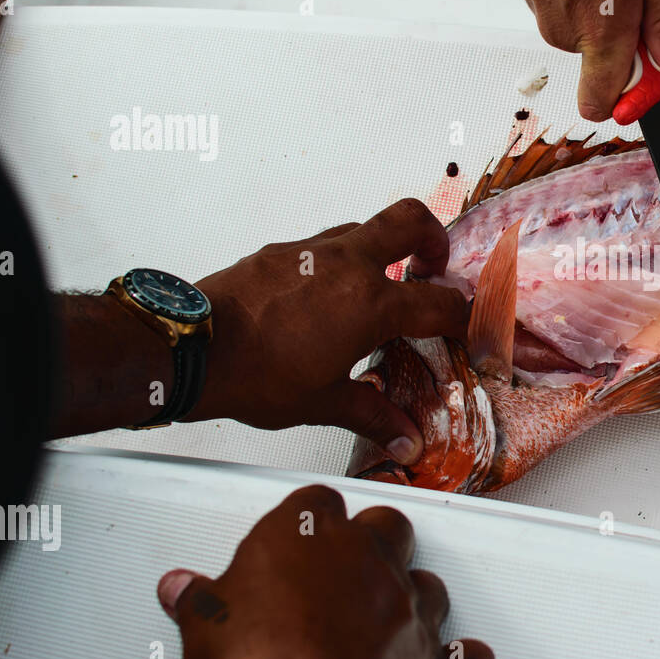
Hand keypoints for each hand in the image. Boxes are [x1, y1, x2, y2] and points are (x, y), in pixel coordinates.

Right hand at [157, 485, 494, 658]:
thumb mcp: (206, 623)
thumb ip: (201, 598)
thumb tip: (182, 590)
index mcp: (311, 537)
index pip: (317, 501)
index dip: (310, 519)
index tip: (301, 532)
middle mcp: (367, 561)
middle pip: (387, 526)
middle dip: (373, 541)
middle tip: (350, 563)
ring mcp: (406, 609)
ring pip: (427, 583)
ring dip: (412, 596)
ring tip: (389, 614)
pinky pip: (461, 657)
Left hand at [189, 199, 465, 463]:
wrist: (191, 349)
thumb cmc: (255, 374)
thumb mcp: (323, 402)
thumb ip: (372, 415)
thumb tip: (404, 437)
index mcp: (371, 304)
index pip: (439, 302)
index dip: (463, 313)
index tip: (468, 323)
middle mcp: (348, 266)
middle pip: (411, 221)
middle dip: (434, 238)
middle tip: (433, 266)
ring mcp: (312, 252)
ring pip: (364, 229)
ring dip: (382, 250)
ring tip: (378, 287)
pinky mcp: (279, 252)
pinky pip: (323, 245)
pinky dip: (338, 263)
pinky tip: (325, 299)